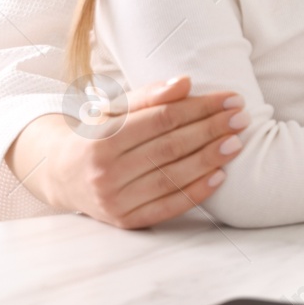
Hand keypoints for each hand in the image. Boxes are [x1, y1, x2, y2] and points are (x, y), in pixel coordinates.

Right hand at [11, 76, 246, 229]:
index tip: (231, 99)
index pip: (161, 119)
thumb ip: (148, 96)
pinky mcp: (125, 221)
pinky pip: (168, 207)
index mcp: (101, 138)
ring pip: (172, 177)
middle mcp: (104, 171)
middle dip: (211, 130)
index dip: (200, 108)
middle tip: (241, 118)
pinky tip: (220, 175)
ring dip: (210, 159)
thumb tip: (184, 83)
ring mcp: (114, 200)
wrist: (61, 175)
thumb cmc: (97, 134)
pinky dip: (197, 192)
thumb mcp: (114, 110)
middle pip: (170, 147)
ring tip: (237, 143)